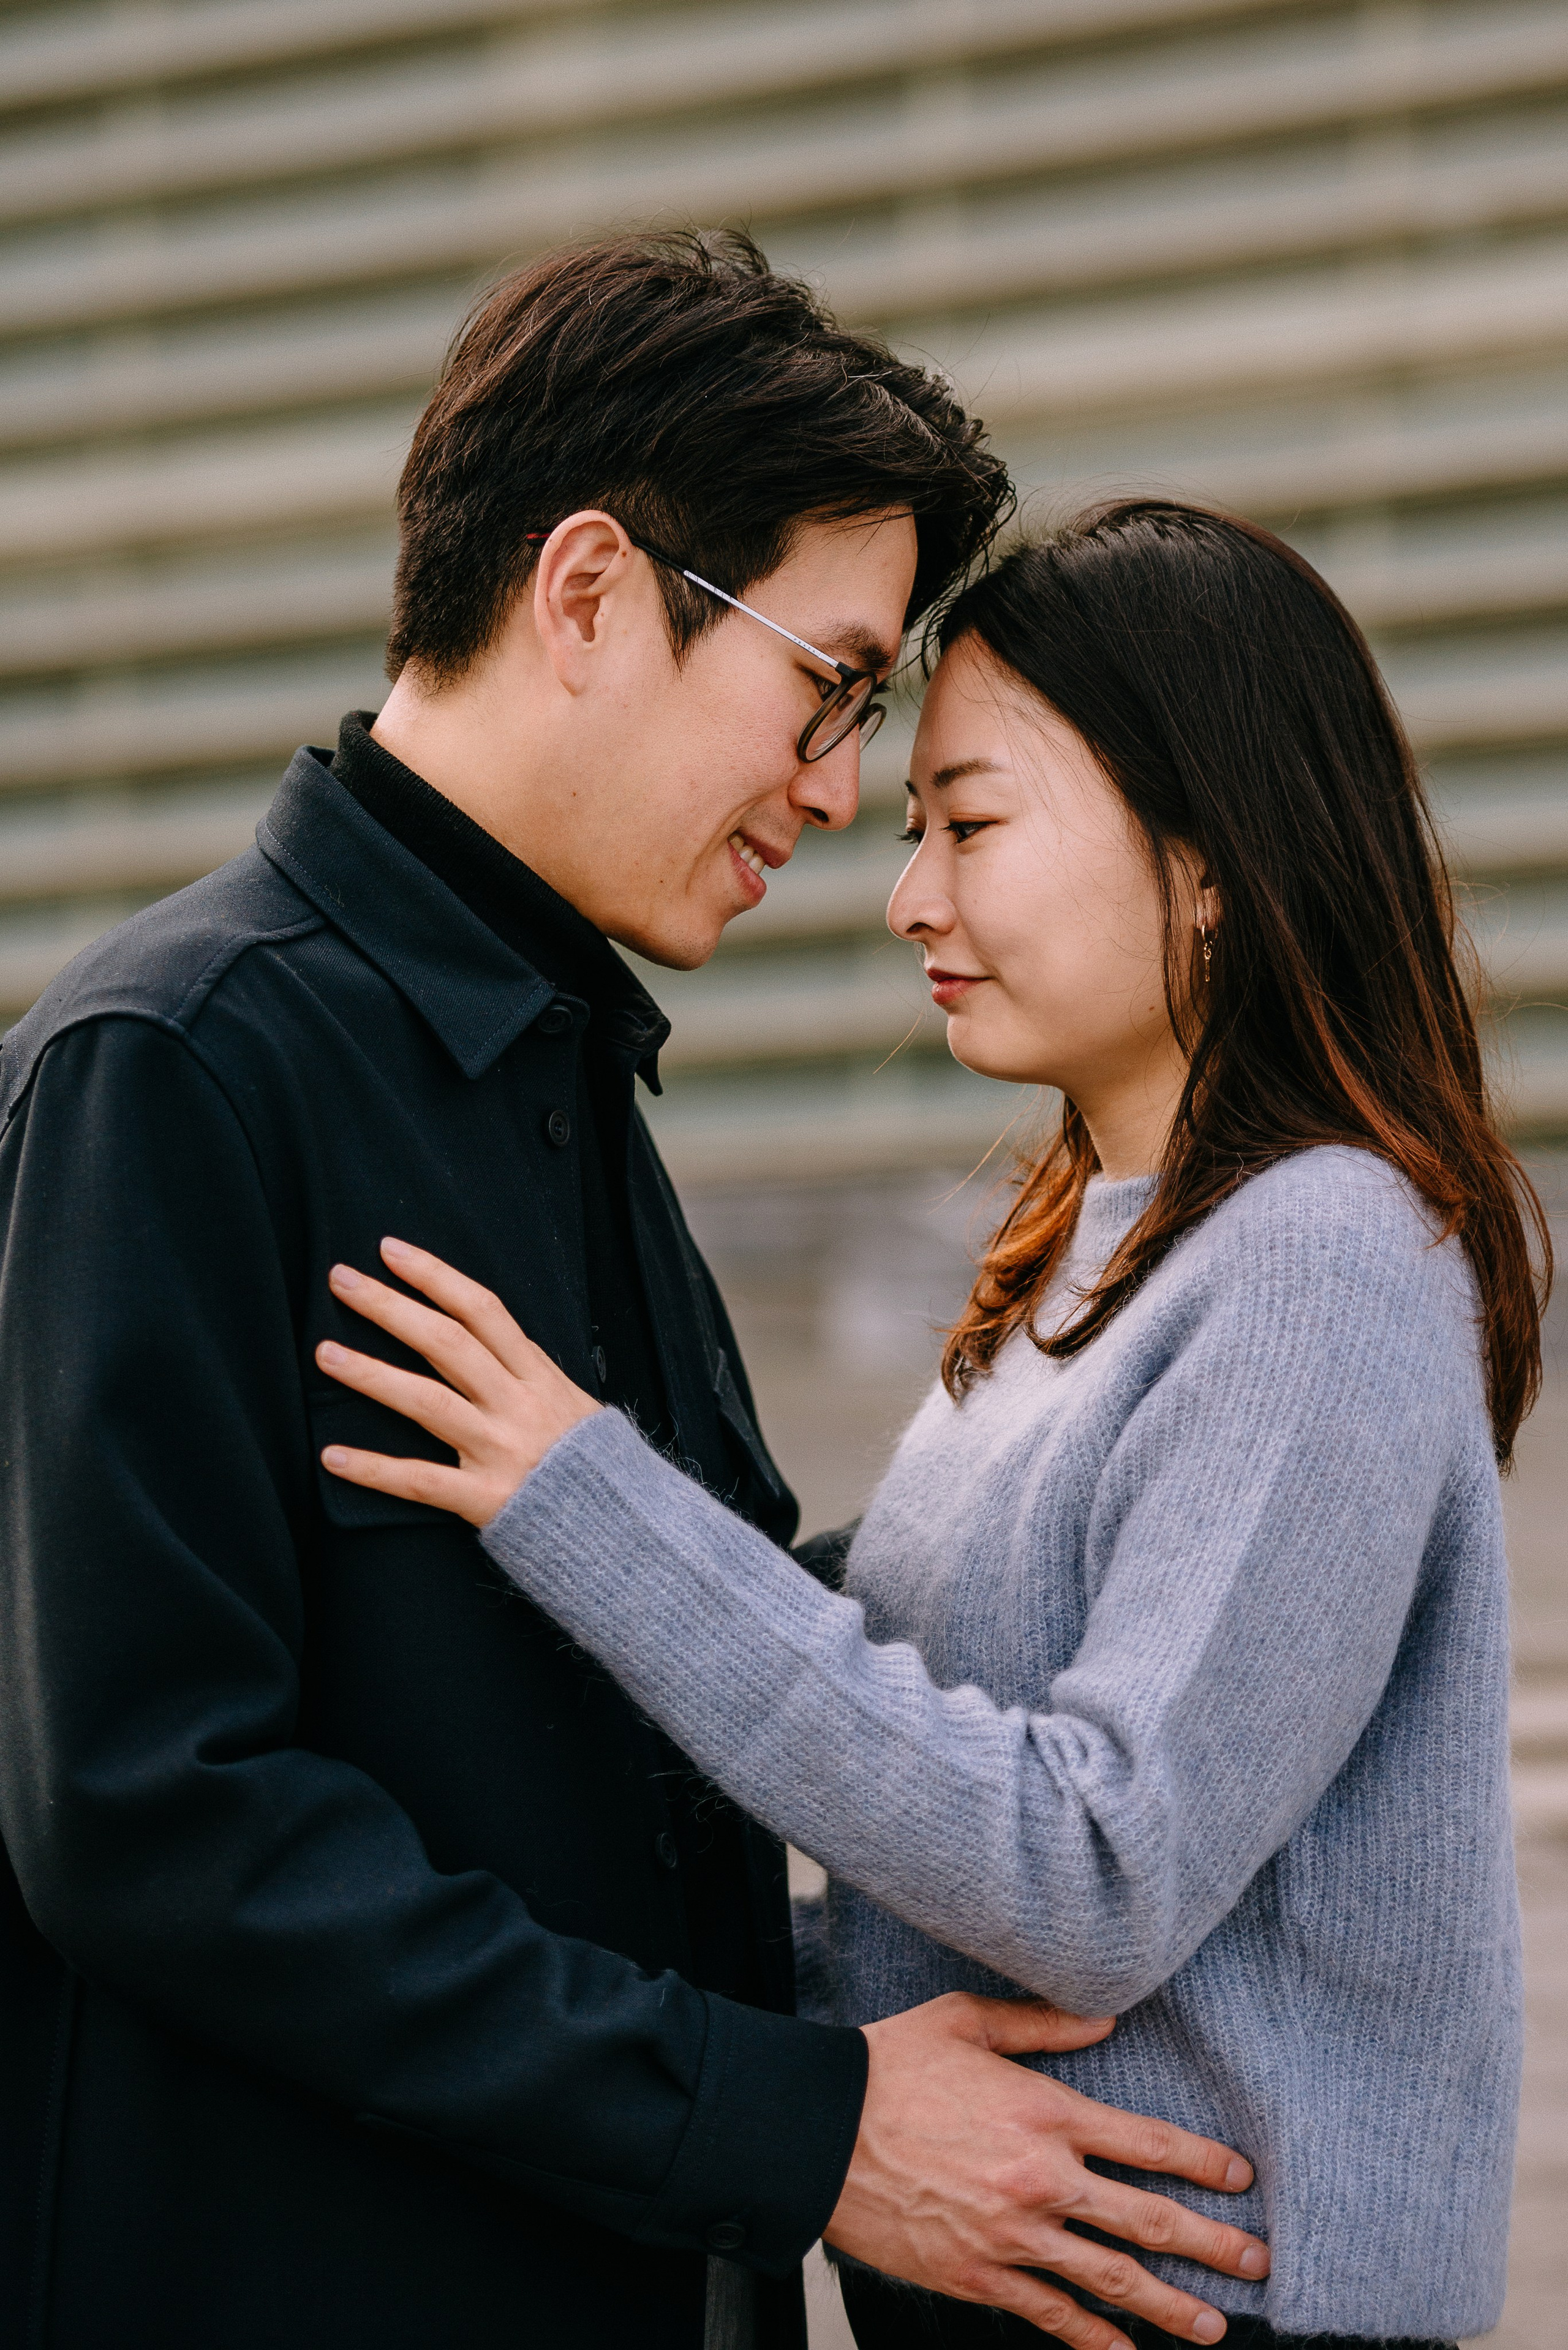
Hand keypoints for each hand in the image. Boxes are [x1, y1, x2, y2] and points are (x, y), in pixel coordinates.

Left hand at [315, 1239, 599, 1525]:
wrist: (626, 1535)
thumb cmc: (594, 1469)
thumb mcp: (574, 1406)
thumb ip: (529, 1375)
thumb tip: (485, 1339)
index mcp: (540, 1378)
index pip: (483, 1311)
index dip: (435, 1276)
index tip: (390, 1251)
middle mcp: (519, 1406)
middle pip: (447, 1343)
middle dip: (391, 1306)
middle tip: (341, 1280)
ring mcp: (502, 1451)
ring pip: (428, 1402)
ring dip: (371, 1374)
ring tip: (324, 1353)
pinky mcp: (487, 1501)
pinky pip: (421, 1482)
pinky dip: (374, 1469)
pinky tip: (331, 1456)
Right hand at [827, 1993, 1267, 2348]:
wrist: (819, 2131)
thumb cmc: (889, 2065)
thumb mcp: (965, 2020)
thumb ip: (1042, 2023)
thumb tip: (1107, 2019)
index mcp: (1045, 2111)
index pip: (1148, 2142)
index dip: (1203, 2162)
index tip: (1241, 2179)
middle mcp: (1043, 2178)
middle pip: (1150, 2220)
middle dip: (1213, 2244)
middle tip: (1259, 2262)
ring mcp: (1013, 2236)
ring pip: (1113, 2280)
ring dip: (1172, 2307)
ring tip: (1215, 2327)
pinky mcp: (978, 2276)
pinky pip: (1051, 2314)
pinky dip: (1093, 2339)